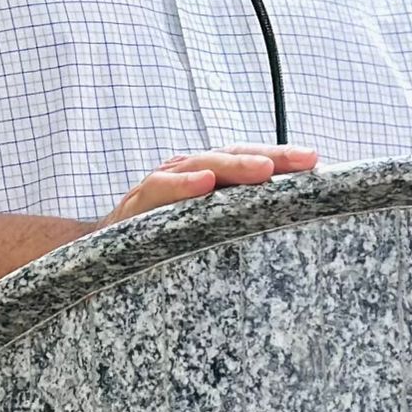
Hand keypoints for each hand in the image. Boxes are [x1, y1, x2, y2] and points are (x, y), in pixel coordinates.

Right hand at [96, 144, 318, 228]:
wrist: (93, 255)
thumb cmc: (156, 242)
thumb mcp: (200, 231)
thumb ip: (233, 221)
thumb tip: (291, 226)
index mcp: (207, 179)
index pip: (250, 162)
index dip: (282, 159)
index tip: (318, 160)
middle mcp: (186, 174)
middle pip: (232, 157)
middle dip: (271, 157)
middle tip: (306, 159)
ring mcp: (160, 186)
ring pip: (200, 166)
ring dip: (234, 165)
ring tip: (265, 168)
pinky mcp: (134, 207)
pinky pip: (159, 191)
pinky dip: (181, 185)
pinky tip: (204, 184)